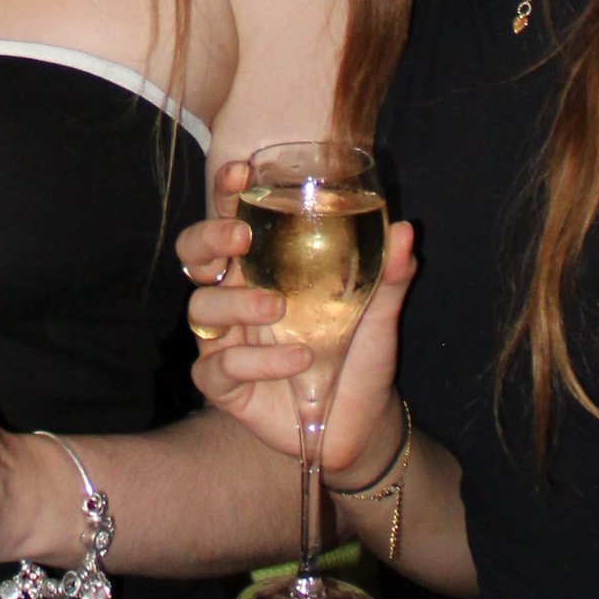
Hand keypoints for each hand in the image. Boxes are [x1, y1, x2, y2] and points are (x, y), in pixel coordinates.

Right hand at [178, 162, 415, 479]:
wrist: (363, 424)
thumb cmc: (362, 356)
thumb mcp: (380, 311)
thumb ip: (391, 273)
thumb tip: (405, 228)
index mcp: (264, 269)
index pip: (232, 219)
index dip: (226, 194)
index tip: (241, 174)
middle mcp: (237, 299)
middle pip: (193, 255)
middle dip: (208, 238)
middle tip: (241, 237)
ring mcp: (226, 343)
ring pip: (202, 310)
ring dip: (238, 305)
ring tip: (279, 309)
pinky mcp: (226, 387)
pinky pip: (218, 369)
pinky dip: (257, 362)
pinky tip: (297, 360)